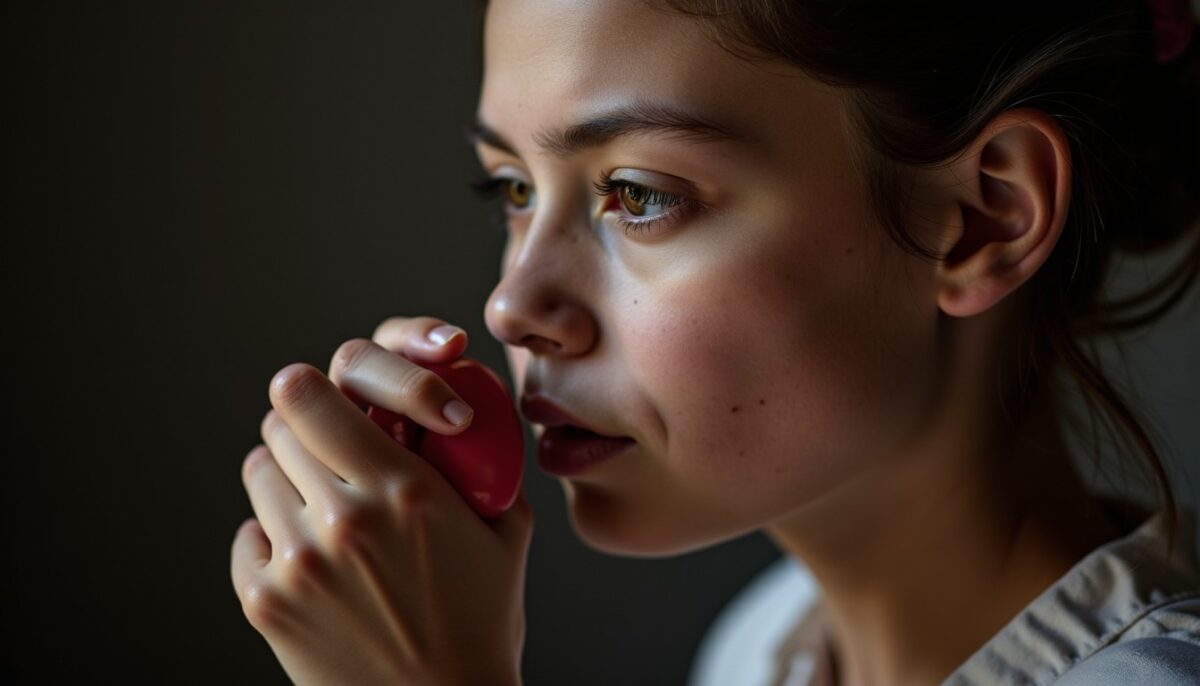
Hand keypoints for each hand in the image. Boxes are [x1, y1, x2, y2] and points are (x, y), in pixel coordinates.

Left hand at [230, 316, 531, 685]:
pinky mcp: (267, 602)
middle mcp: (345, 519)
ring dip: (289, 481)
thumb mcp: (504, 530)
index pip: (308, 395)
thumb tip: (455, 412)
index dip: (311, 389)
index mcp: (405, 491)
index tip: (323, 399)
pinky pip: (248, 536)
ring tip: (325, 507)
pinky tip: (313, 560)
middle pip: (278, 428)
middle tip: (331, 452)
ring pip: (259, 476)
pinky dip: (272, 538)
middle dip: (306, 431)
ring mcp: (298, 563)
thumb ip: (480, 461)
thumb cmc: (481, 620)